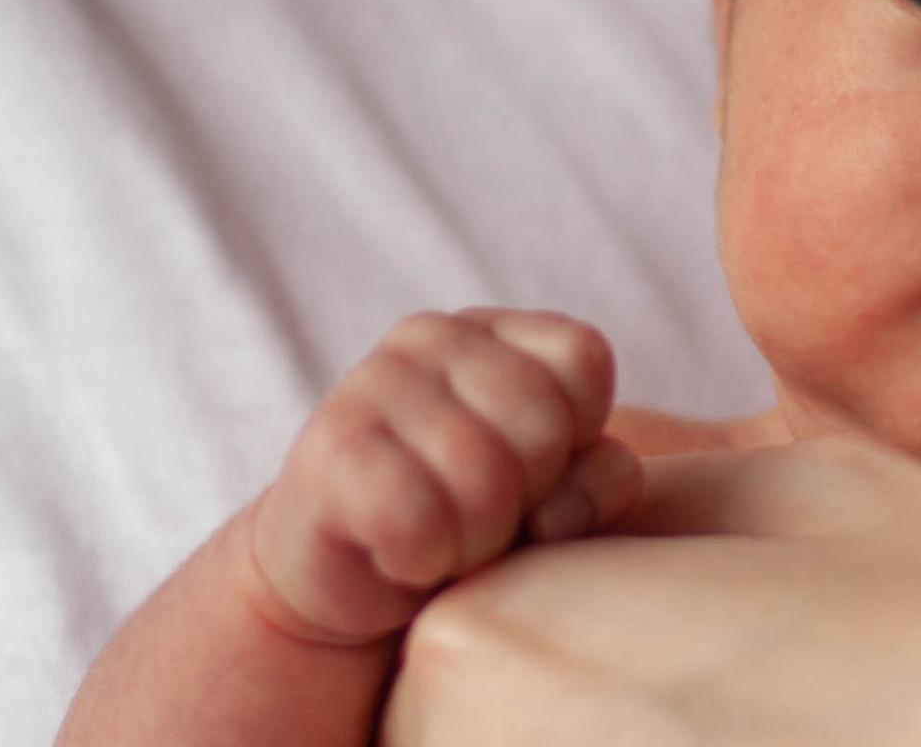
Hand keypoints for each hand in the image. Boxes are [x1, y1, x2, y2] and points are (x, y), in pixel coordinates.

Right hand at [248, 307, 641, 645]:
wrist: (343, 590)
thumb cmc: (466, 530)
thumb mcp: (550, 501)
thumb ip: (595, 483)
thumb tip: (557, 508)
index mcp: (495, 330)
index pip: (582, 359)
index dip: (577, 440)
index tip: (535, 479)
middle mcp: (430, 336)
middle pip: (541, 423)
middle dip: (527, 500)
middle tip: (483, 523)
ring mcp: (370, 384)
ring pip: (484, 479)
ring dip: (474, 544)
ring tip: (444, 543)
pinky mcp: (325, 452)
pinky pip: (416, 520)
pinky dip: (421, 560)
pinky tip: (400, 556)